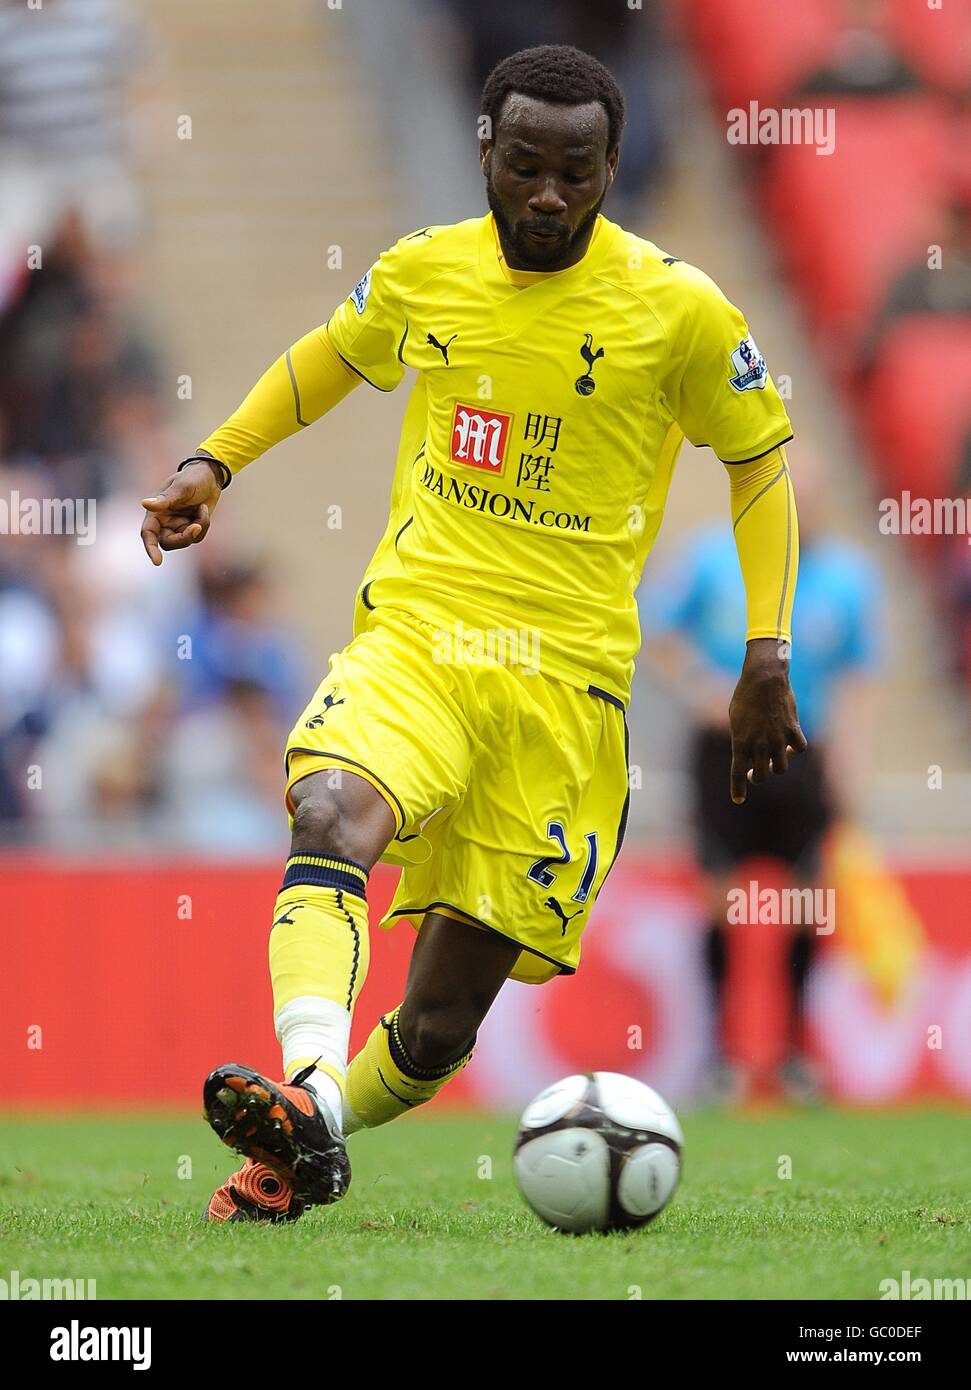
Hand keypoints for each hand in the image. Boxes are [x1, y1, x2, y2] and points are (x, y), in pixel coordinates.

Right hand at [140, 461, 222, 564]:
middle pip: (169, 543)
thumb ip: (164, 499)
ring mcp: (178, 525)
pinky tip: (203, 509)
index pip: (148, 534)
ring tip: (202, 508)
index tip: (157, 562)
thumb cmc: (192, 477)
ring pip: (186, 541)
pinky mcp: (191, 527)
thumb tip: (145, 504)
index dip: (150, 549)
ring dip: (198, 527)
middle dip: (185, 538)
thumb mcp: (181, 487)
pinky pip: (198, 536)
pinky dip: (204, 524)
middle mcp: (165, 521)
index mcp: (156, 511)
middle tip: (197, 527)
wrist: (209, 476)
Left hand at [728, 638, 806, 802]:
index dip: (738, 790)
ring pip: (781, 767)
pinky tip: (790, 744)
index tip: (738, 800)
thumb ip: (742, 740)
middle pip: (762, 776)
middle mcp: (759, 745)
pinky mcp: (793, 730)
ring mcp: (777, 739)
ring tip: (772, 758)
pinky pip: (799, 749)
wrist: (764, 679)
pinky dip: (795, 749)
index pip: (737, 774)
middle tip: (754, 773)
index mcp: (740, 743)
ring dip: (776, 765)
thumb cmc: (745, 697)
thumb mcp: (736, 720)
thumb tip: (752, 756)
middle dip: (757, 777)